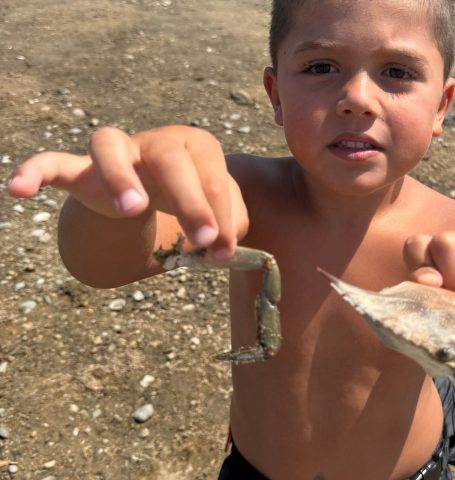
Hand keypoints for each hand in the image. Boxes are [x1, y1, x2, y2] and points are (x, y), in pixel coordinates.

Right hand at [7, 125, 246, 258]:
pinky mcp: (83, 167)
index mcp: (197, 147)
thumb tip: (222, 245)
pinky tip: (18, 189)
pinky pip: (54, 162)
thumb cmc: (194, 197)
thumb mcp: (221, 210)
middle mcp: (157, 141)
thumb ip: (231, 222)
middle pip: (170, 158)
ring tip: (132, 209)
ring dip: (120, 176)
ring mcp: (119, 150)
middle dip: (190, 200)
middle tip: (203, 240)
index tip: (223, 251)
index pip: (213, 176)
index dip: (221, 214)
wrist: (155, 187)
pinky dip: (35, 170)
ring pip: (109, 145)